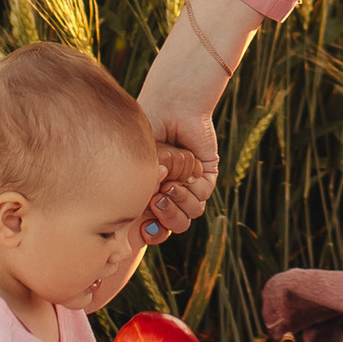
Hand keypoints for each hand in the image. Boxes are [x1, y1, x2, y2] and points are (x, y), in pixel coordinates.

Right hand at [140, 102, 217, 240]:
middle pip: (171, 226)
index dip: (148, 234)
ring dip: (179, 203)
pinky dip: (192, 189)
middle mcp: (167, 191)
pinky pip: (202, 198)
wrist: (170, 107)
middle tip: (158, 200)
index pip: (149, 226)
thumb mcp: (136, 167)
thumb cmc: (145, 132)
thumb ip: (138, 193)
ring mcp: (187, 185)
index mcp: (148, 191)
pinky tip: (184, 174)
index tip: (143, 231)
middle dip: (166, 219)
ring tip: (170, 185)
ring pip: (188, 216)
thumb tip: (142, 223)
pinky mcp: (205, 176)